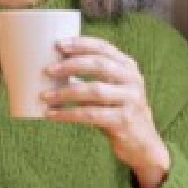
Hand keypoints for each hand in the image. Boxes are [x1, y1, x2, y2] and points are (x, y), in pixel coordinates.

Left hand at [44, 36, 170, 187]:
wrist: (143, 144)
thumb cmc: (118, 111)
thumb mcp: (113, 88)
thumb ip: (95, 77)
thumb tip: (54, 69)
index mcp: (128, 66)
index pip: (104, 48)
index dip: (81, 44)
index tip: (59, 44)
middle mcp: (132, 80)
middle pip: (99, 65)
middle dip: (71, 65)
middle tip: (49, 70)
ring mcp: (130, 100)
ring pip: (94, 90)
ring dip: (66, 92)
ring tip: (45, 95)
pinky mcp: (123, 121)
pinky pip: (91, 115)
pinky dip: (68, 114)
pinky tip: (52, 114)